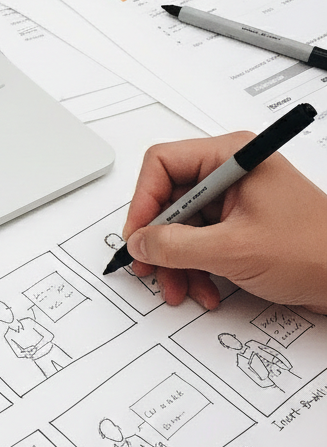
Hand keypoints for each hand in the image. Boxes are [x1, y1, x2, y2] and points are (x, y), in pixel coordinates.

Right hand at [121, 133, 326, 312]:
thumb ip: (176, 246)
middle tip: (150, 268)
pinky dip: (195, 267)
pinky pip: (199, 242)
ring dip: (176, 262)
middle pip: (169, 200)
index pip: (163, 164)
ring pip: (181, 226)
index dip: (144, 201)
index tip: (138, 235)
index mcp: (232, 158)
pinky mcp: (239, 225)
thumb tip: (139, 242)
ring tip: (181, 288)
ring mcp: (235, 200)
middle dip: (160, 241)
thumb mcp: (233, 250)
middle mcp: (230, 173)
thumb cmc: (315, 251)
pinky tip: (205, 289)